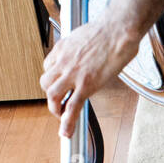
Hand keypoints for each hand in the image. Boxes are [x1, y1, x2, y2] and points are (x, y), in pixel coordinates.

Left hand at [41, 17, 140, 138]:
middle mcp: (64, 61)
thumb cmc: (108, 31)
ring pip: (52, 95)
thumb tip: (88, 55)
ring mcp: (73, 74)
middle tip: (59, 104)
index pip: (48, 67)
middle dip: (50, 96)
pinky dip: (68, 122)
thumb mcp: (84, 36)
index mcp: (63, 48)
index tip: (60, 86)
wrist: (118, 31)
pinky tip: (67, 131)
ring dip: (55, 109)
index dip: (53, 79)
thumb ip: (81, 48)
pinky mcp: (86, 85)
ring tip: (62, 117)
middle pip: (45, 82)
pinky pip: (73, 106)